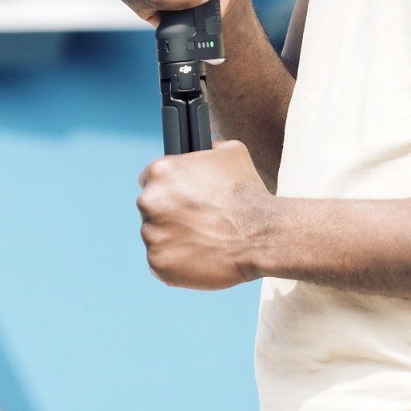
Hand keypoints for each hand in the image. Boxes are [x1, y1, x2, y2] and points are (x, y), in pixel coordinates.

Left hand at [137, 140, 272, 289]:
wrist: (261, 235)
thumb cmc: (247, 194)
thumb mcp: (231, 152)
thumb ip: (209, 148)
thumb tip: (206, 147)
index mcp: (161, 171)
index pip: (149, 179)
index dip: (168, 189)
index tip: (182, 199)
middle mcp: (149, 201)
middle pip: (150, 208)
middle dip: (168, 214)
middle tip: (196, 221)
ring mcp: (152, 235)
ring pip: (155, 236)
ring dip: (172, 239)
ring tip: (202, 240)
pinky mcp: (158, 263)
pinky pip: (160, 262)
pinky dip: (175, 263)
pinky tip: (198, 257)